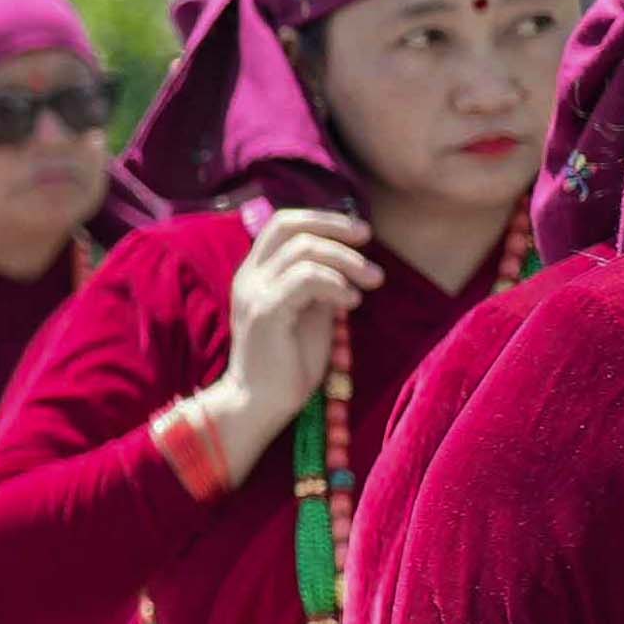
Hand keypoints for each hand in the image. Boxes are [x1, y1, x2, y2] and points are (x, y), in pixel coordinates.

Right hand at [202, 207, 376, 472]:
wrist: (258, 404)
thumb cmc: (288, 362)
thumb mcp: (309, 312)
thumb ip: (319, 284)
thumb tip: (347, 261)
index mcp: (256, 273)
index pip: (284, 224)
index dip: (323, 219)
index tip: (360, 234)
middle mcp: (250, 276)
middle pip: (290, 226)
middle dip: (335, 228)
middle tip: (369, 243)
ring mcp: (254, 293)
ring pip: (304, 250)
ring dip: (347, 261)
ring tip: (373, 281)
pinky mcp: (265, 312)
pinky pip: (305, 279)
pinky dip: (336, 284)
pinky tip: (352, 302)